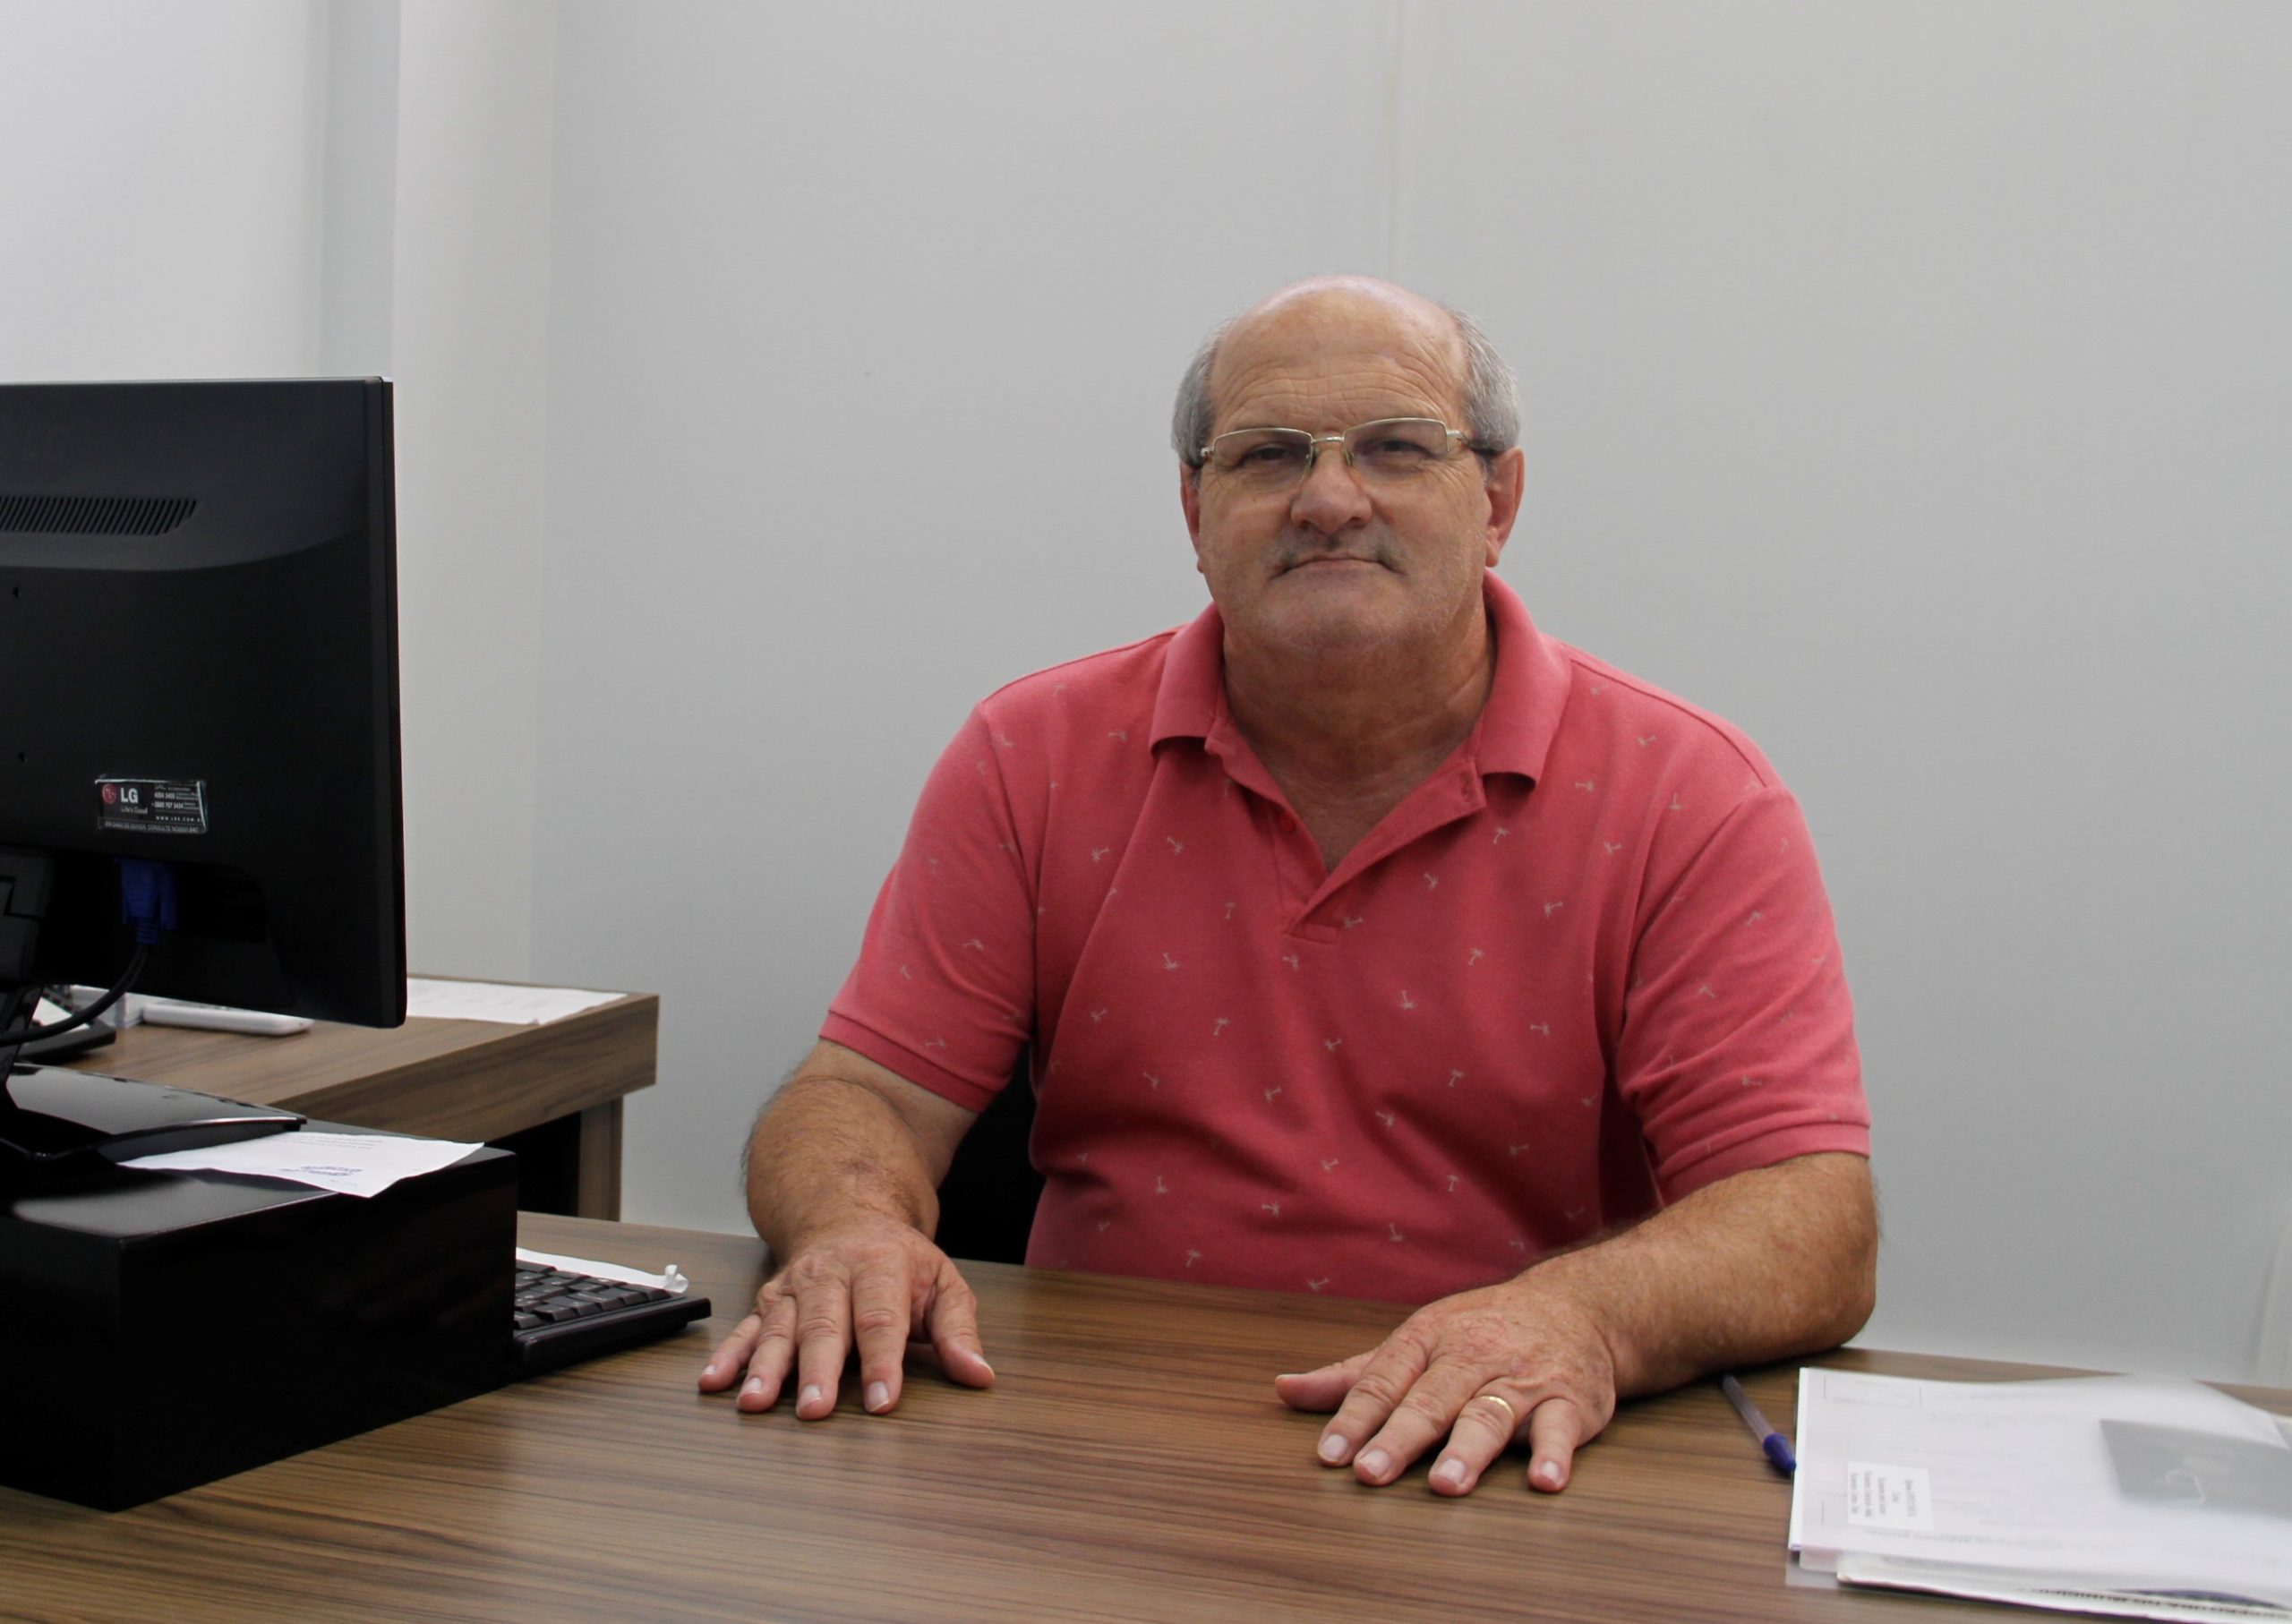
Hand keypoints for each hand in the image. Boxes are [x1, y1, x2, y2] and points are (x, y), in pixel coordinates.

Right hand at [697, 1217, 993, 1417]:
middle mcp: (831, 1274)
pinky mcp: (769, 1302)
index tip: (883, 1401)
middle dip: (818, 1370)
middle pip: (824, 1325)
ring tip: (755, 1404)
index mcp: (880, 1266)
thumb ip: (959, 1330)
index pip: (882, 1318)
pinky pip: (746, 1329)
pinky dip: (729, 1355)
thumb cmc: (900, 1262)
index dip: (883, 1361)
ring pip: (779, 1329)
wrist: (847, 1214)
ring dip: (764, 1368)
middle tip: (815, 1411)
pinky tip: (714, 1382)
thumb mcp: (943, 1284)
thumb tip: (979, 1375)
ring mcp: (795, 1287)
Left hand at [1274, 1274, 1616, 1495]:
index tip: (1330, 1455)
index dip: (1355, 1418)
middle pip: (1430, 1400)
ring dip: (1468, 1450)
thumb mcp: (1415, 1341)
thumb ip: (1353, 1375)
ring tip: (1445, 1484)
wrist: (1576, 1308)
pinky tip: (1544, 1481)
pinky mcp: (1569, 1402)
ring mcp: (1521, 1380)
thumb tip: (1282, 1390)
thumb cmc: (1479, 1331)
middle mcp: (1471, 1357)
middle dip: (1400, 1437)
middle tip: (1372, 1474)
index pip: (1383, 1381)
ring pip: (1489, 1414)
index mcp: (1427, 1340)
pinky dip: (1553, 1454)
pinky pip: (1559, 1428)